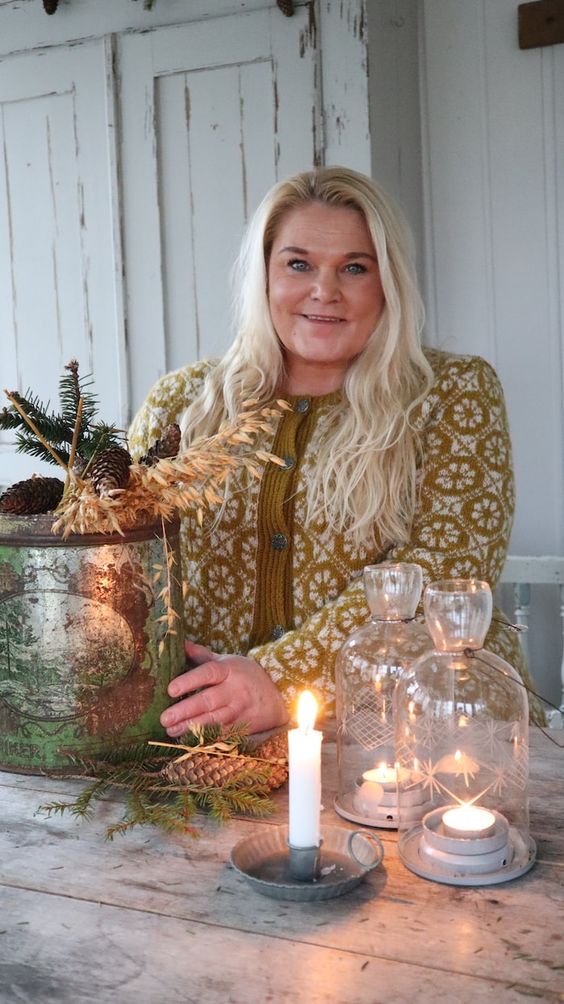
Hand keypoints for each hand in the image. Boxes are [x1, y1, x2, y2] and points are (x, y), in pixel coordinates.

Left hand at [160, 640, 288, 736]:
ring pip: (214, 720)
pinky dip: (206, 738)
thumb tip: (179, 643)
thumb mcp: (227, 660)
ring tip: (171, 730)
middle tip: (164, 718)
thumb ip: (202, 655)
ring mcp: (240, 710)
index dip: (189, 681)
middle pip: (208, 700)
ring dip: (191, 727)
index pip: (208, 673)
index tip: (170, 689)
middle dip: (185, 710)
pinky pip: (224, 734)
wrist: (278, 693)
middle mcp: (235, 690)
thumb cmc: (246, 674)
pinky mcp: (244, 726)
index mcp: (229, 670)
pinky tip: (189, 740)